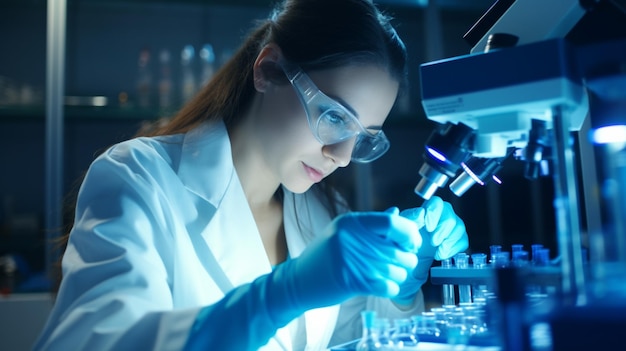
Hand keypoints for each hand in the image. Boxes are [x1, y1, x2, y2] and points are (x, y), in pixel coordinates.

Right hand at [267, 211, 420, 321]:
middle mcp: (351, 238)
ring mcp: (350, 260)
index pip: (392, 223)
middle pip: (398, 249)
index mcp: (351, 222)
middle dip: (408, 259)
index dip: (410, 233)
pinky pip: (387, 286)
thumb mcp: (344, 233)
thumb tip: (398, 214)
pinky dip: (391, 288)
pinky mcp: (351, 281)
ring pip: (396, 270)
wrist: (298, 280)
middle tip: (403, 263)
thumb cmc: (324, 256)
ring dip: (399, 275)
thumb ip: (371, 225)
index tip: (412, 242)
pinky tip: (383, 285)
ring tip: (390, 275)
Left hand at [394, 196, 467, 304]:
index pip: (436, 202)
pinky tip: (441, 255)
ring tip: (437, 251)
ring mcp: (447, 230)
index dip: (434, 213)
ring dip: (450, 240)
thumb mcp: (393, 233)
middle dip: (443, 229)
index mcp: (423, 213)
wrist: (404, 269)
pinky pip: (463, 241)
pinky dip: (454, 248)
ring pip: (459, 226)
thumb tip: (403, 211)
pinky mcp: (453, 243)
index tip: (427, 227)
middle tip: (433, 242)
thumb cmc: (398, 248)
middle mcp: (437, 219)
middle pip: (450, 214)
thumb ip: (398, 221)